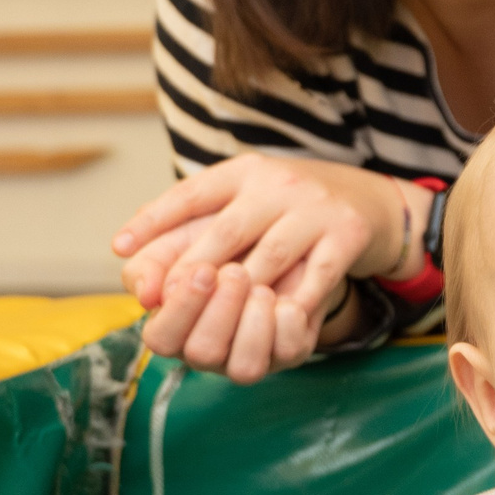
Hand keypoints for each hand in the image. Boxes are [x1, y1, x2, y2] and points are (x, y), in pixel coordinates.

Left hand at [111, 155, 424, 381]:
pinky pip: (317, 276)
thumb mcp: (247, 201)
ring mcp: (316, 209)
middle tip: (168, 302)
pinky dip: (293, 303)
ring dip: (241, 294)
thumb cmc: (294, 211)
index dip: (153, 220)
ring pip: (270, 257)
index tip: (121, 249)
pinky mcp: (349, 234)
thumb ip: (195, 230)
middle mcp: (279, 184)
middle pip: (227, 230)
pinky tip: (273, 322)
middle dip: (193, 269)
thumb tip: (138, 275)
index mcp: (245, 172)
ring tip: (216, 319)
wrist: (373, 201)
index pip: (192, 193)